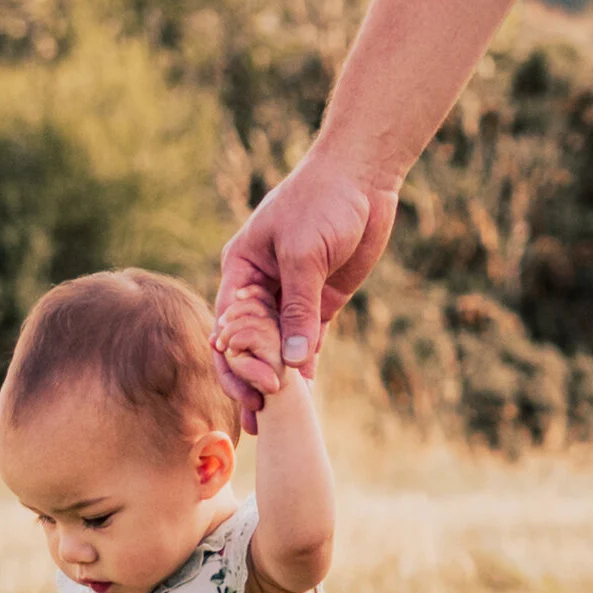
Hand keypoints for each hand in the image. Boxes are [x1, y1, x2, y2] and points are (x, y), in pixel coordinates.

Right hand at [213, 150, 401, 430]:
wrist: (363, 175)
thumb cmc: (321, 201)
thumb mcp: (303, 255)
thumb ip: (297, 309)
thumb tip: (293, 362)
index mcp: (242, 271)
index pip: (229, 326)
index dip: (234, 363)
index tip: (249, 390)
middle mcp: (261, 287)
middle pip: (249, 343)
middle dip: (251, 380)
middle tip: (258, 416)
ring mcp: (292, 295)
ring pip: (279, 347)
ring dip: (277, 380)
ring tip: (275, 418)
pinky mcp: (321, 300)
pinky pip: (308, 340)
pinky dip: (306, 366)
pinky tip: (304, 394)